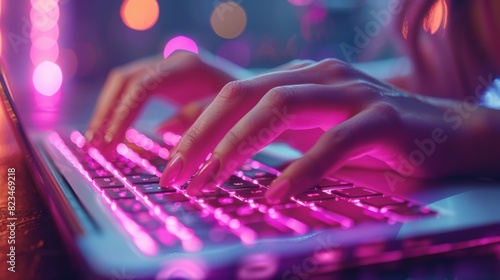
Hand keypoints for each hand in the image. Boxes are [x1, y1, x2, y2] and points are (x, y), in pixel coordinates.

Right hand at [85, 51, 238, 150]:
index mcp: (188, 67)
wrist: (257, 90)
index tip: (111, 145)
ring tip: (95, 144)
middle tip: (96, 148)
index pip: (143, 86)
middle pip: (125, 81)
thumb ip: (200, 121)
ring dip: (107, 113)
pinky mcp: (163, 79)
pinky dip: (118, 112)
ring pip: (123, 84)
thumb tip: (160, 130)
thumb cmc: (249, 104)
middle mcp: (172, 61)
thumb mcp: (230, 113)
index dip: (123, 115)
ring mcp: (165, 68)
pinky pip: (131, 91)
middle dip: (107, 115)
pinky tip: (111, 134)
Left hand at [159, 58, 499, 200]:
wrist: (447, 132)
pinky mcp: (384, 119)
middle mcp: (320, 75)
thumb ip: (266, 132)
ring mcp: (353, 92)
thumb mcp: (311, 131)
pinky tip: (277, 193)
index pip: (232, 94)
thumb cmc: (371, 138)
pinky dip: (302, 168)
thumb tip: (208, 145)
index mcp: (299, 78)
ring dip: (239, 146)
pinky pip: (336, 141)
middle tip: (176, 177)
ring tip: (212, 182)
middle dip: (203, 137)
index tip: (170, 166)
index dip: (195, 129)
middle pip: (245, 95)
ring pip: (281, 107)